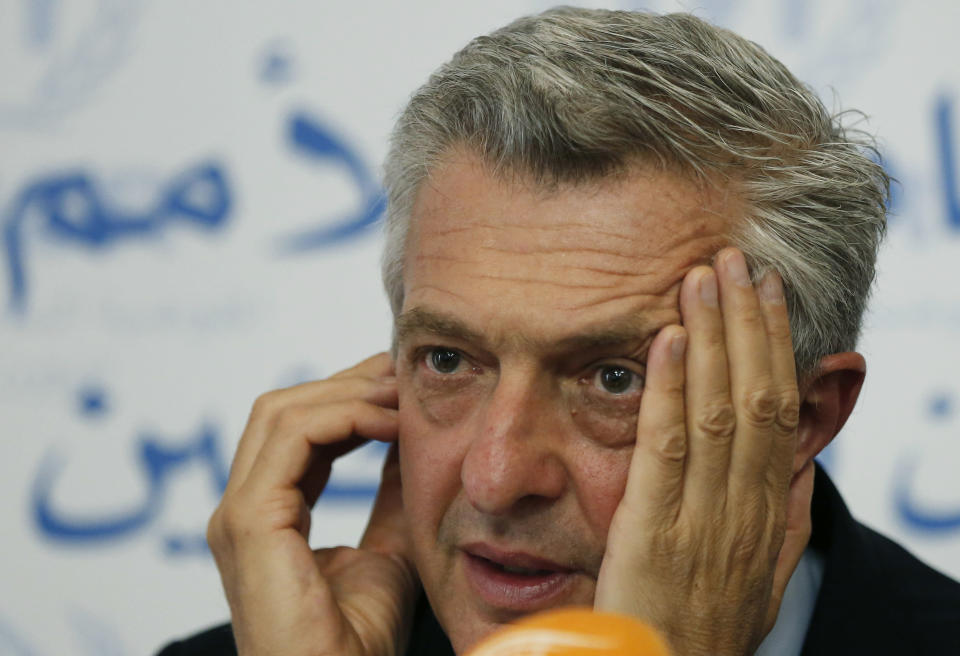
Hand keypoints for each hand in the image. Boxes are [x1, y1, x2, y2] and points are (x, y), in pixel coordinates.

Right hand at [207, 353, 418, 655]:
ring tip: (403, 395)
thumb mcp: (388, 548)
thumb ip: (391, 494)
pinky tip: (391, 423)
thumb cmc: (358, 642)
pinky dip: (344, 416)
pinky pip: (292, 437)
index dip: (349, 398)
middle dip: (347, 383)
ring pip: (281, 412)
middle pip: (282, 409)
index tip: (401, 385)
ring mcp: (238, 514)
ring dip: (349, 393)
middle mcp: (242, 508)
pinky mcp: (248, 521)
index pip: (298, 430)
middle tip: (404, 372)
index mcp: (267, 514)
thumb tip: (409, 440)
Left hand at [594, 248, 810, 654]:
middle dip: (745, 324)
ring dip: (711, 339)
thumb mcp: (760, 577)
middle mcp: (742, 507)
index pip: (778, 411)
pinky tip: (663, 341)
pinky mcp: (652, 532)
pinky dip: (666, 391)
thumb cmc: (705, 631)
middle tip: (735, 260)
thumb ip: (780, 518)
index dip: (775, 347)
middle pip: (753, 398)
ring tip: (702, 278)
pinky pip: (665, 451)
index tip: (766, 294)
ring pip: (716, 411)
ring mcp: (700, 518)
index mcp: (765, 512)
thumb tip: (796, 462)